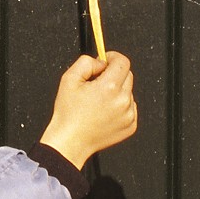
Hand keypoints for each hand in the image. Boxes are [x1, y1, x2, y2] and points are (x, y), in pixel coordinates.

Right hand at [38, 51, 136, 169]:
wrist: (71, 141)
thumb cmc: (68, 113)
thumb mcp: (70, 78)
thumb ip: (87, 62)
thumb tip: (101, 62)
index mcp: (109, 87)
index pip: (123, 62)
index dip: (112, 57)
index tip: (105, 61)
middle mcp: (122, 101)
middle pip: (127, 75)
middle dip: (113, 74)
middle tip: (97, 83)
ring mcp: (128, 115)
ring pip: (128, 91)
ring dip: (117, 91)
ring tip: (99, 101)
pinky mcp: (130, 125)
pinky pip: (130, 107)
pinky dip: (120, 106)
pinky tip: (105, 112)